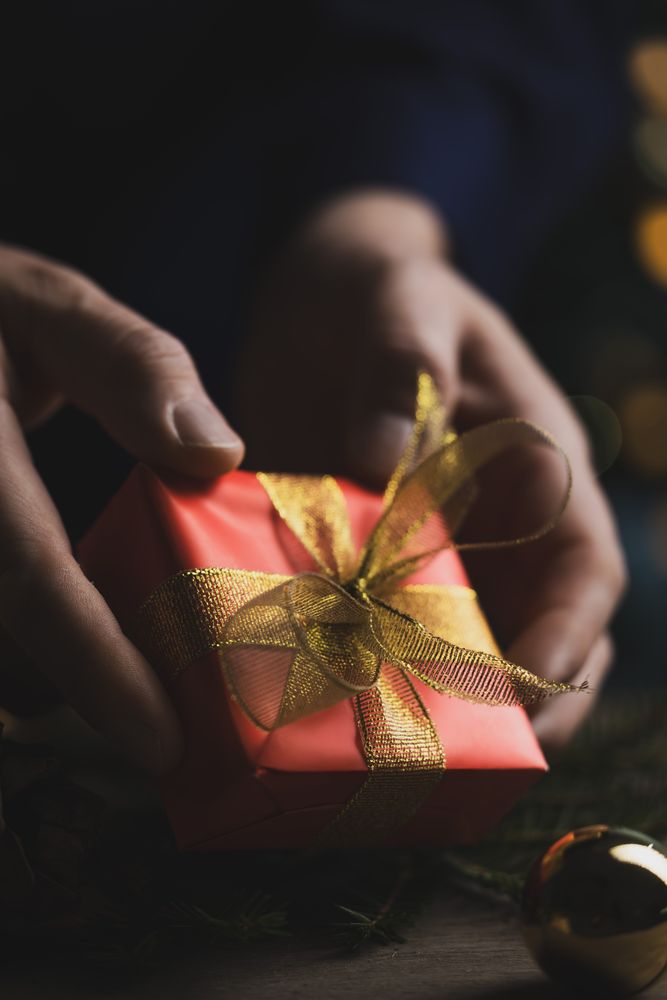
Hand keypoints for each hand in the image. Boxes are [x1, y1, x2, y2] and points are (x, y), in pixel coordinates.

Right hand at [0, 245, 243, 770]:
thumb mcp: (46, 307)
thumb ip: (127, 365)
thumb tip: (217, 454)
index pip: (30, 577)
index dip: (93, 668)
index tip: (160, 743)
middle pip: (7, 632)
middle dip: (84, 691)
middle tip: (171, 732)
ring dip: (48, 676)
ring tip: (139, 698)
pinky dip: (31, 641)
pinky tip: (70, 654)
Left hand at [236, 192, 626, 748]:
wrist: (319, 299)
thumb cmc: (385, 288)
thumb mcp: (403, 299)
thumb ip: (404, 360)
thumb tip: (385, 455)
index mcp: (537, 466)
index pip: (583, 568)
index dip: (571, 636)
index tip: (532, 689)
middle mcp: (496, 526)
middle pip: (533, 637)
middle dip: (511, 704)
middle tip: (460, 758)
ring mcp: (433, 553)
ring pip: (461, 651)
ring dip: (439, 703)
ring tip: (393, 751)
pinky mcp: (368, 565)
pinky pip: (379, 633)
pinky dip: (366, 671)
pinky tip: (326, 700)